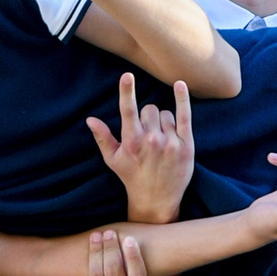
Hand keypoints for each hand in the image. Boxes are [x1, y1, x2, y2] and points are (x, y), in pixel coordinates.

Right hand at [86, 74, 194, 223]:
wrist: (157, 200)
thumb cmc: (132, 177)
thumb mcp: (113, 160)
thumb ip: (102, 138)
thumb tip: (90, 119)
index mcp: (132, 142)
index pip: (128, 111)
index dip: (127, 91)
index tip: (127, 75)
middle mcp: (152, 140)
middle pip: (149, 109)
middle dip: (146, 117)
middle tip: (146, 136)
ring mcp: (170, 142)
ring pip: (165, 113)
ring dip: (161, 121)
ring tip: (159, 140)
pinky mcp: (186, 145)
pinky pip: (185, 115)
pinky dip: (182, 99)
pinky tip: (180, 84)